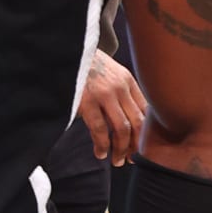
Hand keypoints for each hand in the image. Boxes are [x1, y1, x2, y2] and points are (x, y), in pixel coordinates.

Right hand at [77, 48, 146, 164]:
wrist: (66, 51)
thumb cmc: (86, 65)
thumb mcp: (110, 72)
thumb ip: (121, 90)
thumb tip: (130, 117)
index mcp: (128, 80)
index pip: (146, 111)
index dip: (146, 133)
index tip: (141, 147)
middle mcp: (120, 87)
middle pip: (138, 123)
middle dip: (136, 145)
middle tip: (131, 159)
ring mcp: (104, 94)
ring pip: (122, 129)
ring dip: (121, 149)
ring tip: (117, 160)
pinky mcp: (87, 101)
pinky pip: (100, 129)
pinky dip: (102, 145)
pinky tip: (100, 153)